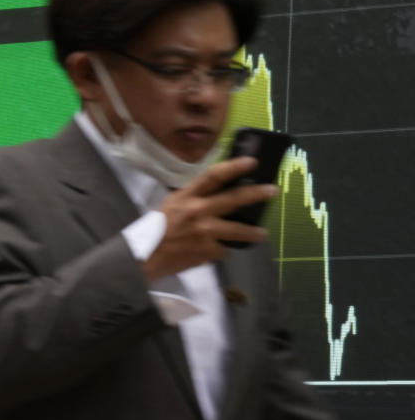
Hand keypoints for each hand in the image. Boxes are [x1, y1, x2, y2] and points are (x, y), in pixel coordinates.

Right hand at [142, 156, 278, 281]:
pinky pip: (223, 248)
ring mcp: (204, 232)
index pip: (213, 176)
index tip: (252, 162)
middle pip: (233, 199)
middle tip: (272, 190)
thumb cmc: (157, 228)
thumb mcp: (172, 205)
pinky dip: (221, 249)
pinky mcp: (207, 251)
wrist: (146, 257)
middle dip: (255, 194)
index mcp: (187, 196)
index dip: (234, 167)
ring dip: (253, 232)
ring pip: (237, 230)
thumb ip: (193, 198)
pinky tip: (215, 251)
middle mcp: (198, 211)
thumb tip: (216, 192)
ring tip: (262, 234)